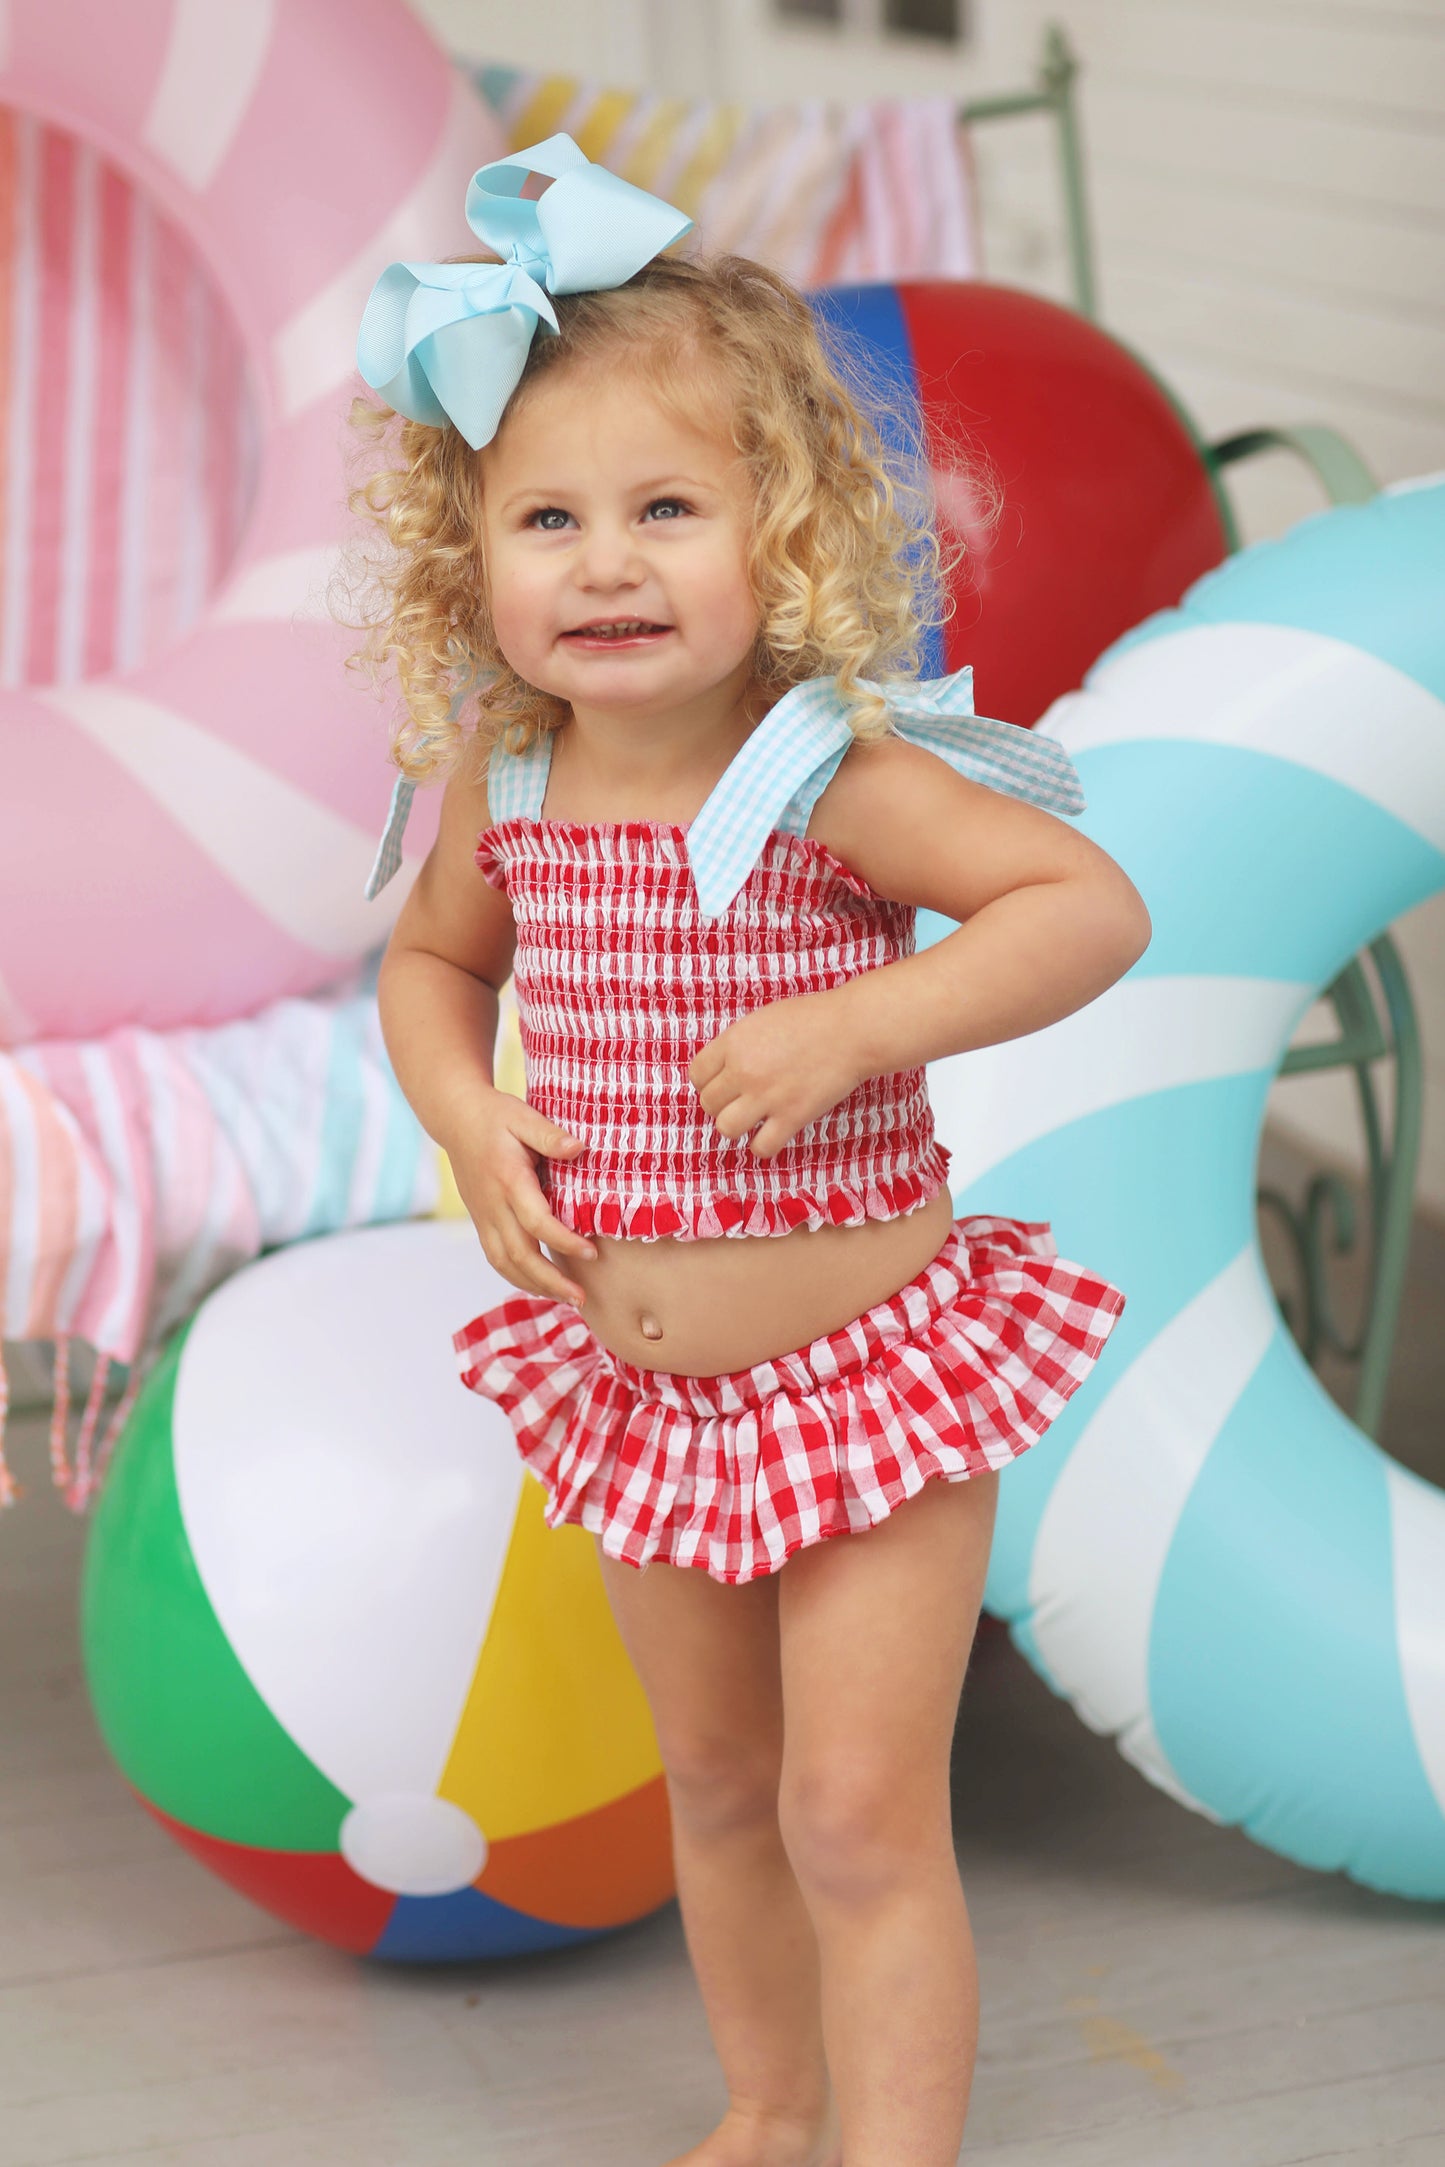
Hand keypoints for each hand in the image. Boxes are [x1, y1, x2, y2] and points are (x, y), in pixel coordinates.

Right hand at [443, 1090, 596, 1305]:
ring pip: (505, 1264)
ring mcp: (483, 1217)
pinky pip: (497, 1258)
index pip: (536, 1222)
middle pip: (519, 1255)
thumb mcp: (523, 1116)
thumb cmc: (495, 1115)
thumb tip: (581, 1148)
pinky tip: (542, 1285)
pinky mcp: (480, 1221)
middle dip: (551, 1281)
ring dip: (535, 1286)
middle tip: (582, 1297)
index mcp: (508, 1180)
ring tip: (567, 1299)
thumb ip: (550, 1135)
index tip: (592, 1253)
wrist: (455, 1117)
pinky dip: (518, 1277)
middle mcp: (493, 1205)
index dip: (564, 1242)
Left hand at [688, 990, 866, 1158]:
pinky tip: (772, 1133)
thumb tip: (722, 1071)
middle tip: (742, 1100)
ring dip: (737, 1126)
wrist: (852, 1030)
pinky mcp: (791, 1117)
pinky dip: (763, 1145)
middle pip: (708, 1104)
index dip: (708, 1082)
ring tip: (753, 1118)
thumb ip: (738, 1045)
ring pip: (725, 1128)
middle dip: (722, 1104)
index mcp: (734, 1042)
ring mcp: (767, 1096)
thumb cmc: (812, 1019)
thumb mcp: (763, 1019)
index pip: (696, 1075)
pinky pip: (760, 1147)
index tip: (724, 1084)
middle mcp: (744, 1070)